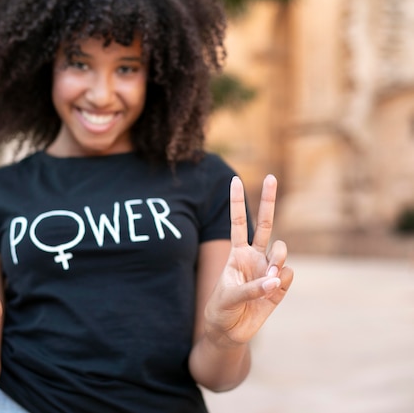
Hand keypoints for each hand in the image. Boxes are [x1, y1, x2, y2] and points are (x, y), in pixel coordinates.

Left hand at [204, 175, 292, 346]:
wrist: (229, 331)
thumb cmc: (221, 309)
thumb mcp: (228, 297)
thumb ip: (251, 287)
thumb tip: (276, 280)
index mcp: (237, 253)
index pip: (237, 222)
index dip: (236, 202)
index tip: (233, 178)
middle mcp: (254, 256)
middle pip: (264, 223)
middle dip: (268, 200)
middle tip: (271, 176)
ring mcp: (268, 269)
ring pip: (281, 250)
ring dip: (277, 258)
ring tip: (269, 276)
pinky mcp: (279, 286)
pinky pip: (287, 274)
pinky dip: (281, 281)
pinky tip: (272, 290)